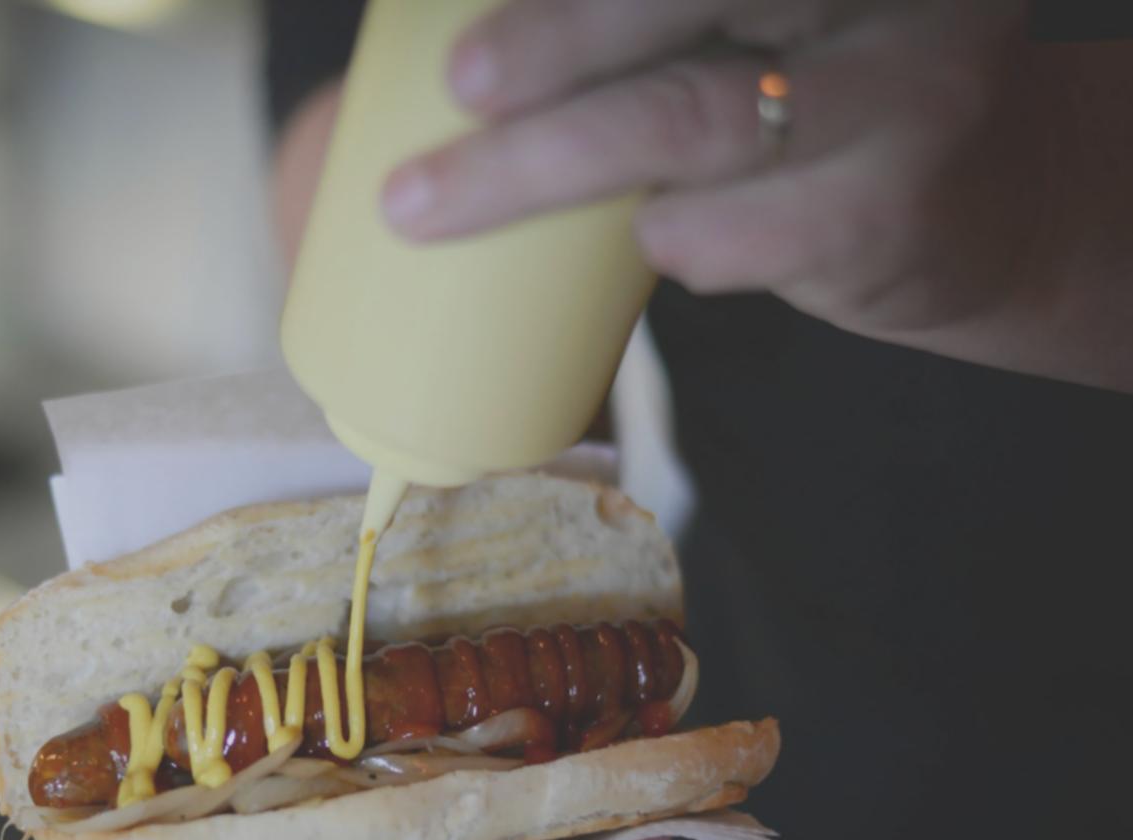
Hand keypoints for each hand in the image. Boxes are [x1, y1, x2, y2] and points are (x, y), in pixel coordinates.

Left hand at [379, 0, 1132, 390]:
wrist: (987, 210)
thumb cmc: (823, 107)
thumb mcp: (755, 28)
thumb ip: (652, 26)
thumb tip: (465, 62)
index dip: (572, 1)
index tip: (460, 48)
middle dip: (553, 40)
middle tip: (460, 83)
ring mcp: (899, 89)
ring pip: (687, 118)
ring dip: (539, 166)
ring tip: (428, 204)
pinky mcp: (889, 206)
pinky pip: (729, 230)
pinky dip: (666, 240)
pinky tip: (652, 238)